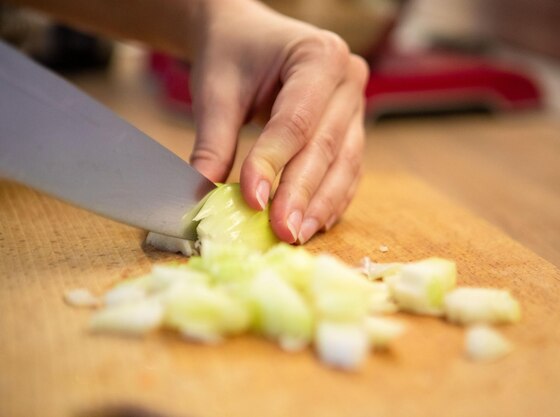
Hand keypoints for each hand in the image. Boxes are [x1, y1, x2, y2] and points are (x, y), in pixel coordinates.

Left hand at [189, 0, 367, 243]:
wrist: (246, 36)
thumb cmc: (232, 55)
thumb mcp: (216, 91)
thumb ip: (213, 143)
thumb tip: (201, 197)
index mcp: (318, 55)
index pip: (296, 121)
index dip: (274, 164)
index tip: (252, 201)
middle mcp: (348, 79)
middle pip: (325, 147)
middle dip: (301, 194)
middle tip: (281, 231)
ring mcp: (356, 106)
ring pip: (345, 165)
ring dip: (321, 205)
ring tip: (297, 235)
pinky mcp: (353, 130)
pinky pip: (347, 171)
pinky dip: (330, 200)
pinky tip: (312, 223)